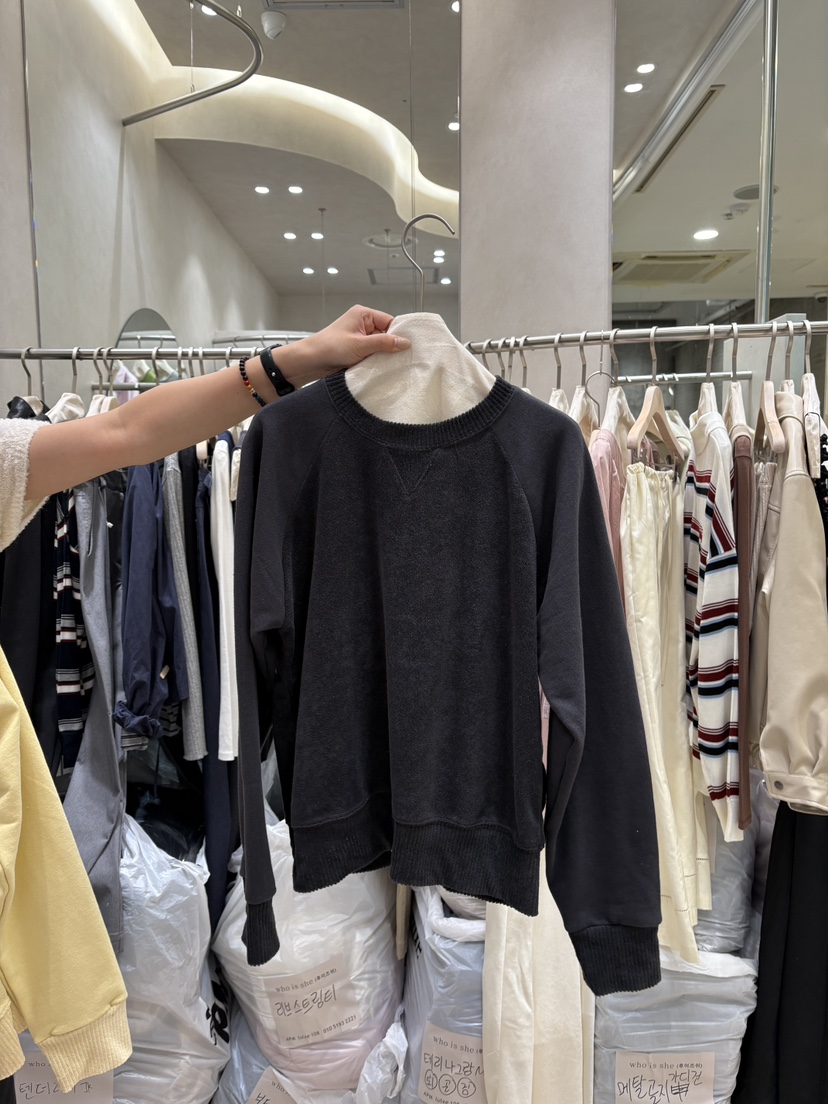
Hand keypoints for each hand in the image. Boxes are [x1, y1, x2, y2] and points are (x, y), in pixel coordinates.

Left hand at [279, 305, 410, 386]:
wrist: (309, 362)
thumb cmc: (330, 347)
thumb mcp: (360, 345)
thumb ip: (384, 343)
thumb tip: (405, 342)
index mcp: (363, 314)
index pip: (390, 321)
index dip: (399, 334)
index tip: (409, 347)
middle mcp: (362, 324)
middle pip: (387, 334)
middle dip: (392, 346)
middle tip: (402, 359)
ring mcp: (359, 338)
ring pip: (380, 346)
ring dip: (383, 356)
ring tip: (391, 365)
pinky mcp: (356, 351)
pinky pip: (373, 354)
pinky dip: (376, 361)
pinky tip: (381, 368)